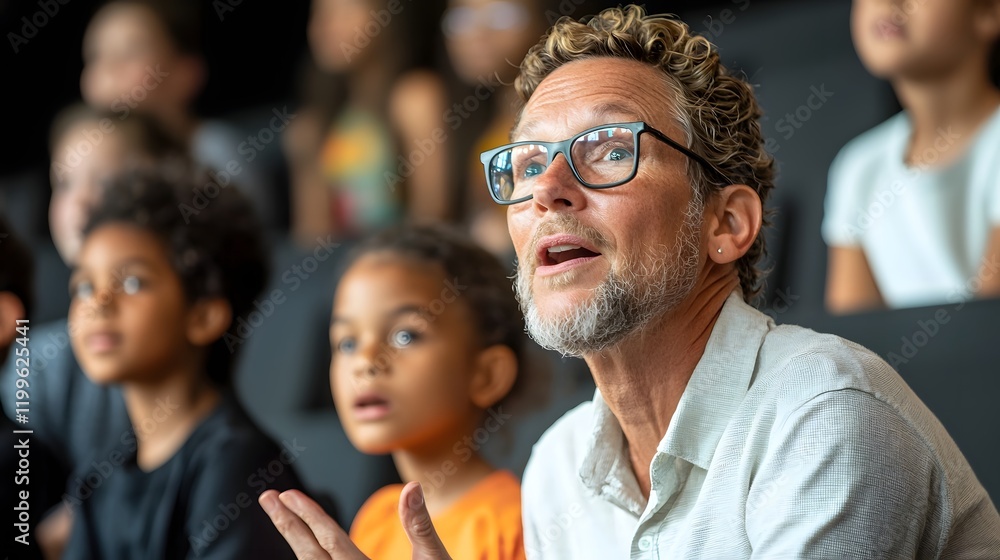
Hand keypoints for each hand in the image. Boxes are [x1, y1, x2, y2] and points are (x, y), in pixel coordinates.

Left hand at [259, 481, 451, 559]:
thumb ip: (419, 525)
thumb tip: (412, 487)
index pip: (331, 541)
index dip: (309, 516)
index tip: (287, 495)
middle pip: (311, 556)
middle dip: (288, 525)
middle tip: (268, 498)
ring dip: (297, 544)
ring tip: (284, 520)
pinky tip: (307, 552)